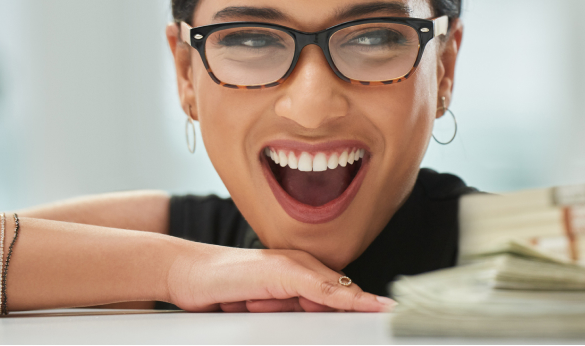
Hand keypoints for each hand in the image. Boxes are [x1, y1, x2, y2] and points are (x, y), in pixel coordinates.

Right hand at [166, 245, 394, 312]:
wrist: (188, 273)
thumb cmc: (223, 288)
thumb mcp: (262, 303)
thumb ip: (291, 305)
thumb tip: (317, 315)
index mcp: (299, 275)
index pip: (339, 293)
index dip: (367, 304)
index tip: (394, 313)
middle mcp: (300, 267)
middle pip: (342, 293)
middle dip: (368, 307)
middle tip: (397, 316)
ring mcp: (292, 267)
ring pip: (334, 292)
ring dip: (352, 306)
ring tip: (328, 309)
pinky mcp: (281, 272)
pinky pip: (318, 287)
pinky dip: (341, 297)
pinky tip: (361, 305)